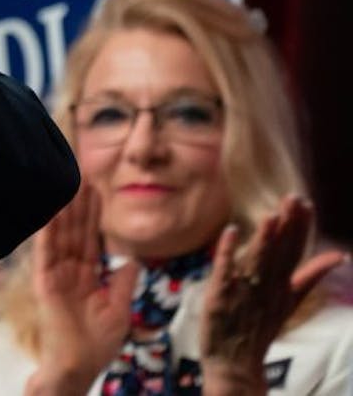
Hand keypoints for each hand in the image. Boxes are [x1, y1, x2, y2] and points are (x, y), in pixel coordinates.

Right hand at [24, 186, 137, 395]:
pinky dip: (48, 232)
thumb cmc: (97, 345)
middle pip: (76, 233)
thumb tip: (134, 259)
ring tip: (69, 187)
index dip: (94, 217)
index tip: (97, 192)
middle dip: (79, 206)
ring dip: (64, 212)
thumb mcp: (119, 310)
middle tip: (83, 178)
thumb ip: (124, 283)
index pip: (91, 240)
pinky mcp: (46, 282)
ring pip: (62, 237)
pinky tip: (50, 213)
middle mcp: (70, 271)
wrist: (78, 366)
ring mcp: (57, 275)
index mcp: (87, 277)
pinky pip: (46, 253)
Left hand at [200, 196, 347, 394]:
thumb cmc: (260, 326)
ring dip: (264, 239)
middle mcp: (267, 286)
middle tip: (293, 199)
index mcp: (283, 286)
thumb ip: (311, 276)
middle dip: (287, 226)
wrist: (235, 362)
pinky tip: (230, 231)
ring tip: (271, 216)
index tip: (306, 203)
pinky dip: (227, 252)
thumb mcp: (291, 301)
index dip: (300, 228)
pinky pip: (224, 271)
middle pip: (279, 253)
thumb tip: (339, 256)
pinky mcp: (220, 296)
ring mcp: (244, 291)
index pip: (294, 252)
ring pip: (256, 261)